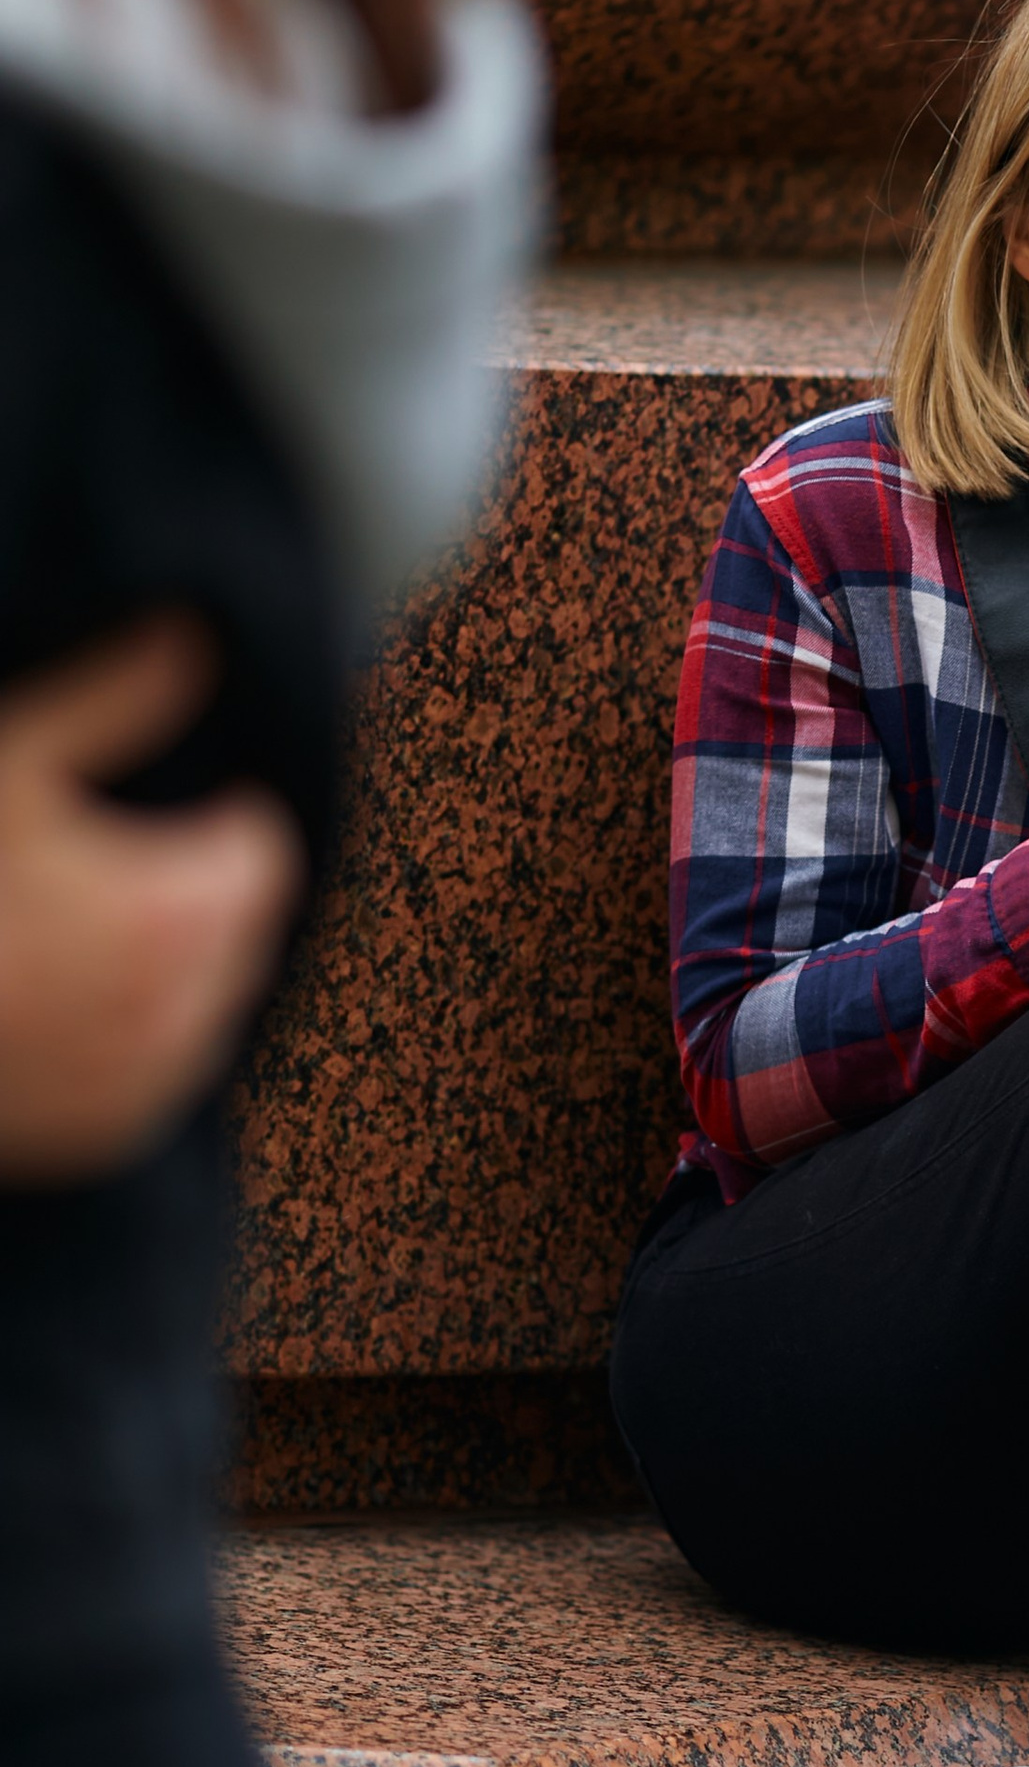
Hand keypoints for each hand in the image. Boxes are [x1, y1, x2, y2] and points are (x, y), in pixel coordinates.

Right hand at [0, 613, 303, 1182]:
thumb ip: (112, 698)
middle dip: (206, 892)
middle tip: (128, 861)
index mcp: (174, 914)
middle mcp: (179, 1009)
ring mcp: (142, 1082)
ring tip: (94, 928)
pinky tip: (74, 998)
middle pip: (244, 931)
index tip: (184, 808)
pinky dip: (139, 1035)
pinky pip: (162, 1074)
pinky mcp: (105, 1132)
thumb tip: (188, 634)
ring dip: (178, 966)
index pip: (265, 855)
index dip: (226, 821)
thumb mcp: (10, 758)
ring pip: (209, 1007)